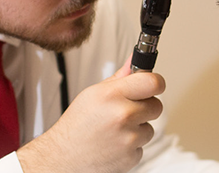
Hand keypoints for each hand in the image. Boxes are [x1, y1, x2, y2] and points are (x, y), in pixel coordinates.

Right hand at [17, 56, 164, 172]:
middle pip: (156, 105)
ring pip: (150, 128)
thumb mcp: (93, 94)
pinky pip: (142, 147)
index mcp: (112, 95)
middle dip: (146, 107)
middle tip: (128, 110)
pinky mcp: (131, 157)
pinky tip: (114, 144)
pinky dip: (132, 147)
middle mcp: (123, 115)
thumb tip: (135, 60)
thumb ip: (120, 78)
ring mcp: (128, 138)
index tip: (153, 84)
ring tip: (115, 130)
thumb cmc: (76, 126)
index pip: (153, 82)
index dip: (156, 82)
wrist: (62, 158)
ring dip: (138, 129)